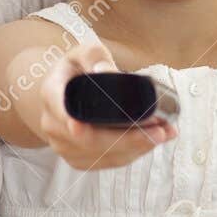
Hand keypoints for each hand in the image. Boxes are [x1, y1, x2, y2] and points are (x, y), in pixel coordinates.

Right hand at [38, 42, 175, 171]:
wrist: (64, 91)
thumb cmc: (77, 70)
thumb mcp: (83, 53)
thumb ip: (94, 57)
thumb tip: (105, 71)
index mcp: (52, 94)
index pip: (60, 109)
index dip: (71, 121)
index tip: (81, 128)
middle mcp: (53, 125)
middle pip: (90, 140)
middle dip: (128, 138)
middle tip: (160, 130)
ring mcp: (65, 146)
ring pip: (103, 155)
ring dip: (137, 148)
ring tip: (165, 133)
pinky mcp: (79, 160)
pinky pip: (109, 162)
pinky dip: (133, 154)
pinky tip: (152, 142)